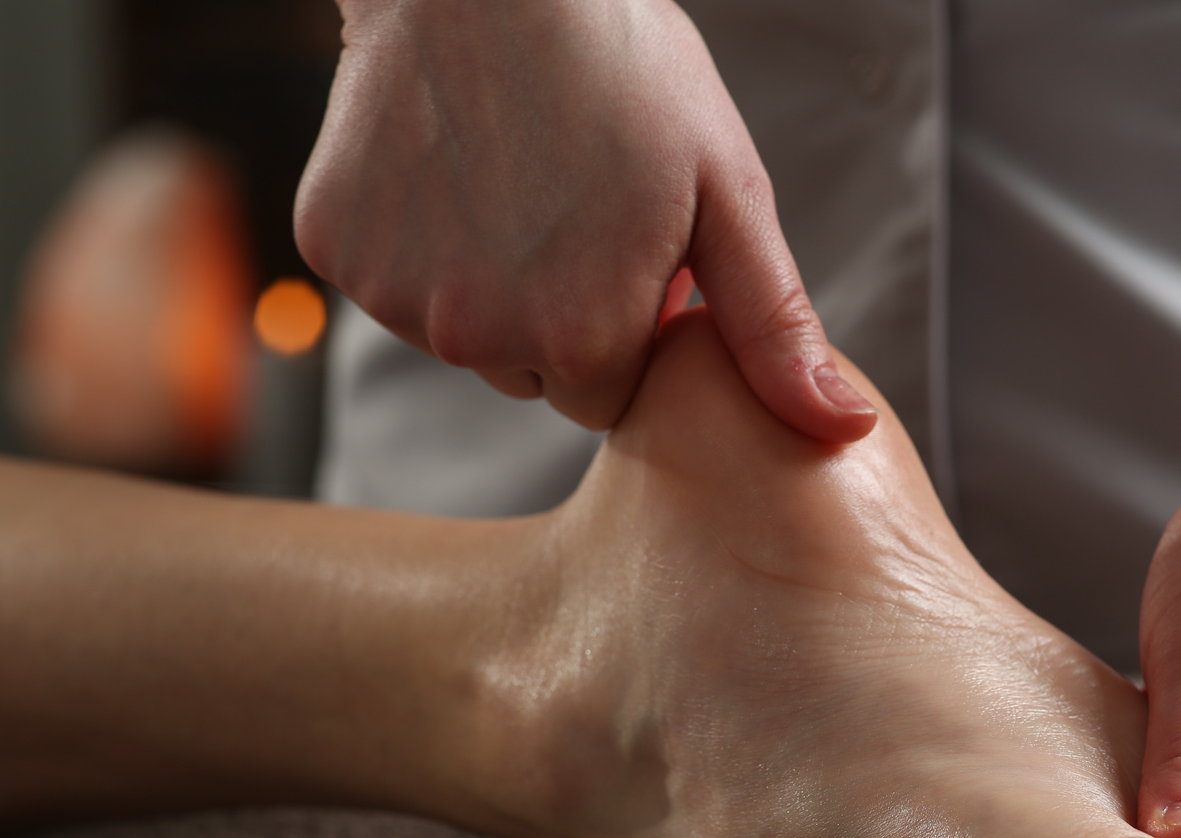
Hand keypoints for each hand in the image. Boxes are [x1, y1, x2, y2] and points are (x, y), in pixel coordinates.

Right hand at [295, 0, 875, 439]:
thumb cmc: (624, 63)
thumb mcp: (726, 190)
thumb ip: (774, 326)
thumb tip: (846, 430)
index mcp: (581, 339)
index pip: (608, 397)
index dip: (626, 325)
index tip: (630, 250)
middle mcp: (477, 338)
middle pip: (531, 371)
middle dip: (557, 313)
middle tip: (575, 207)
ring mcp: (396, 295)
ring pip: (460, 331)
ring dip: (487, 280)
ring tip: (515, 177)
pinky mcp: (334, 247)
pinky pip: (390, 278)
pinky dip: (416, 240)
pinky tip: (447, 165)